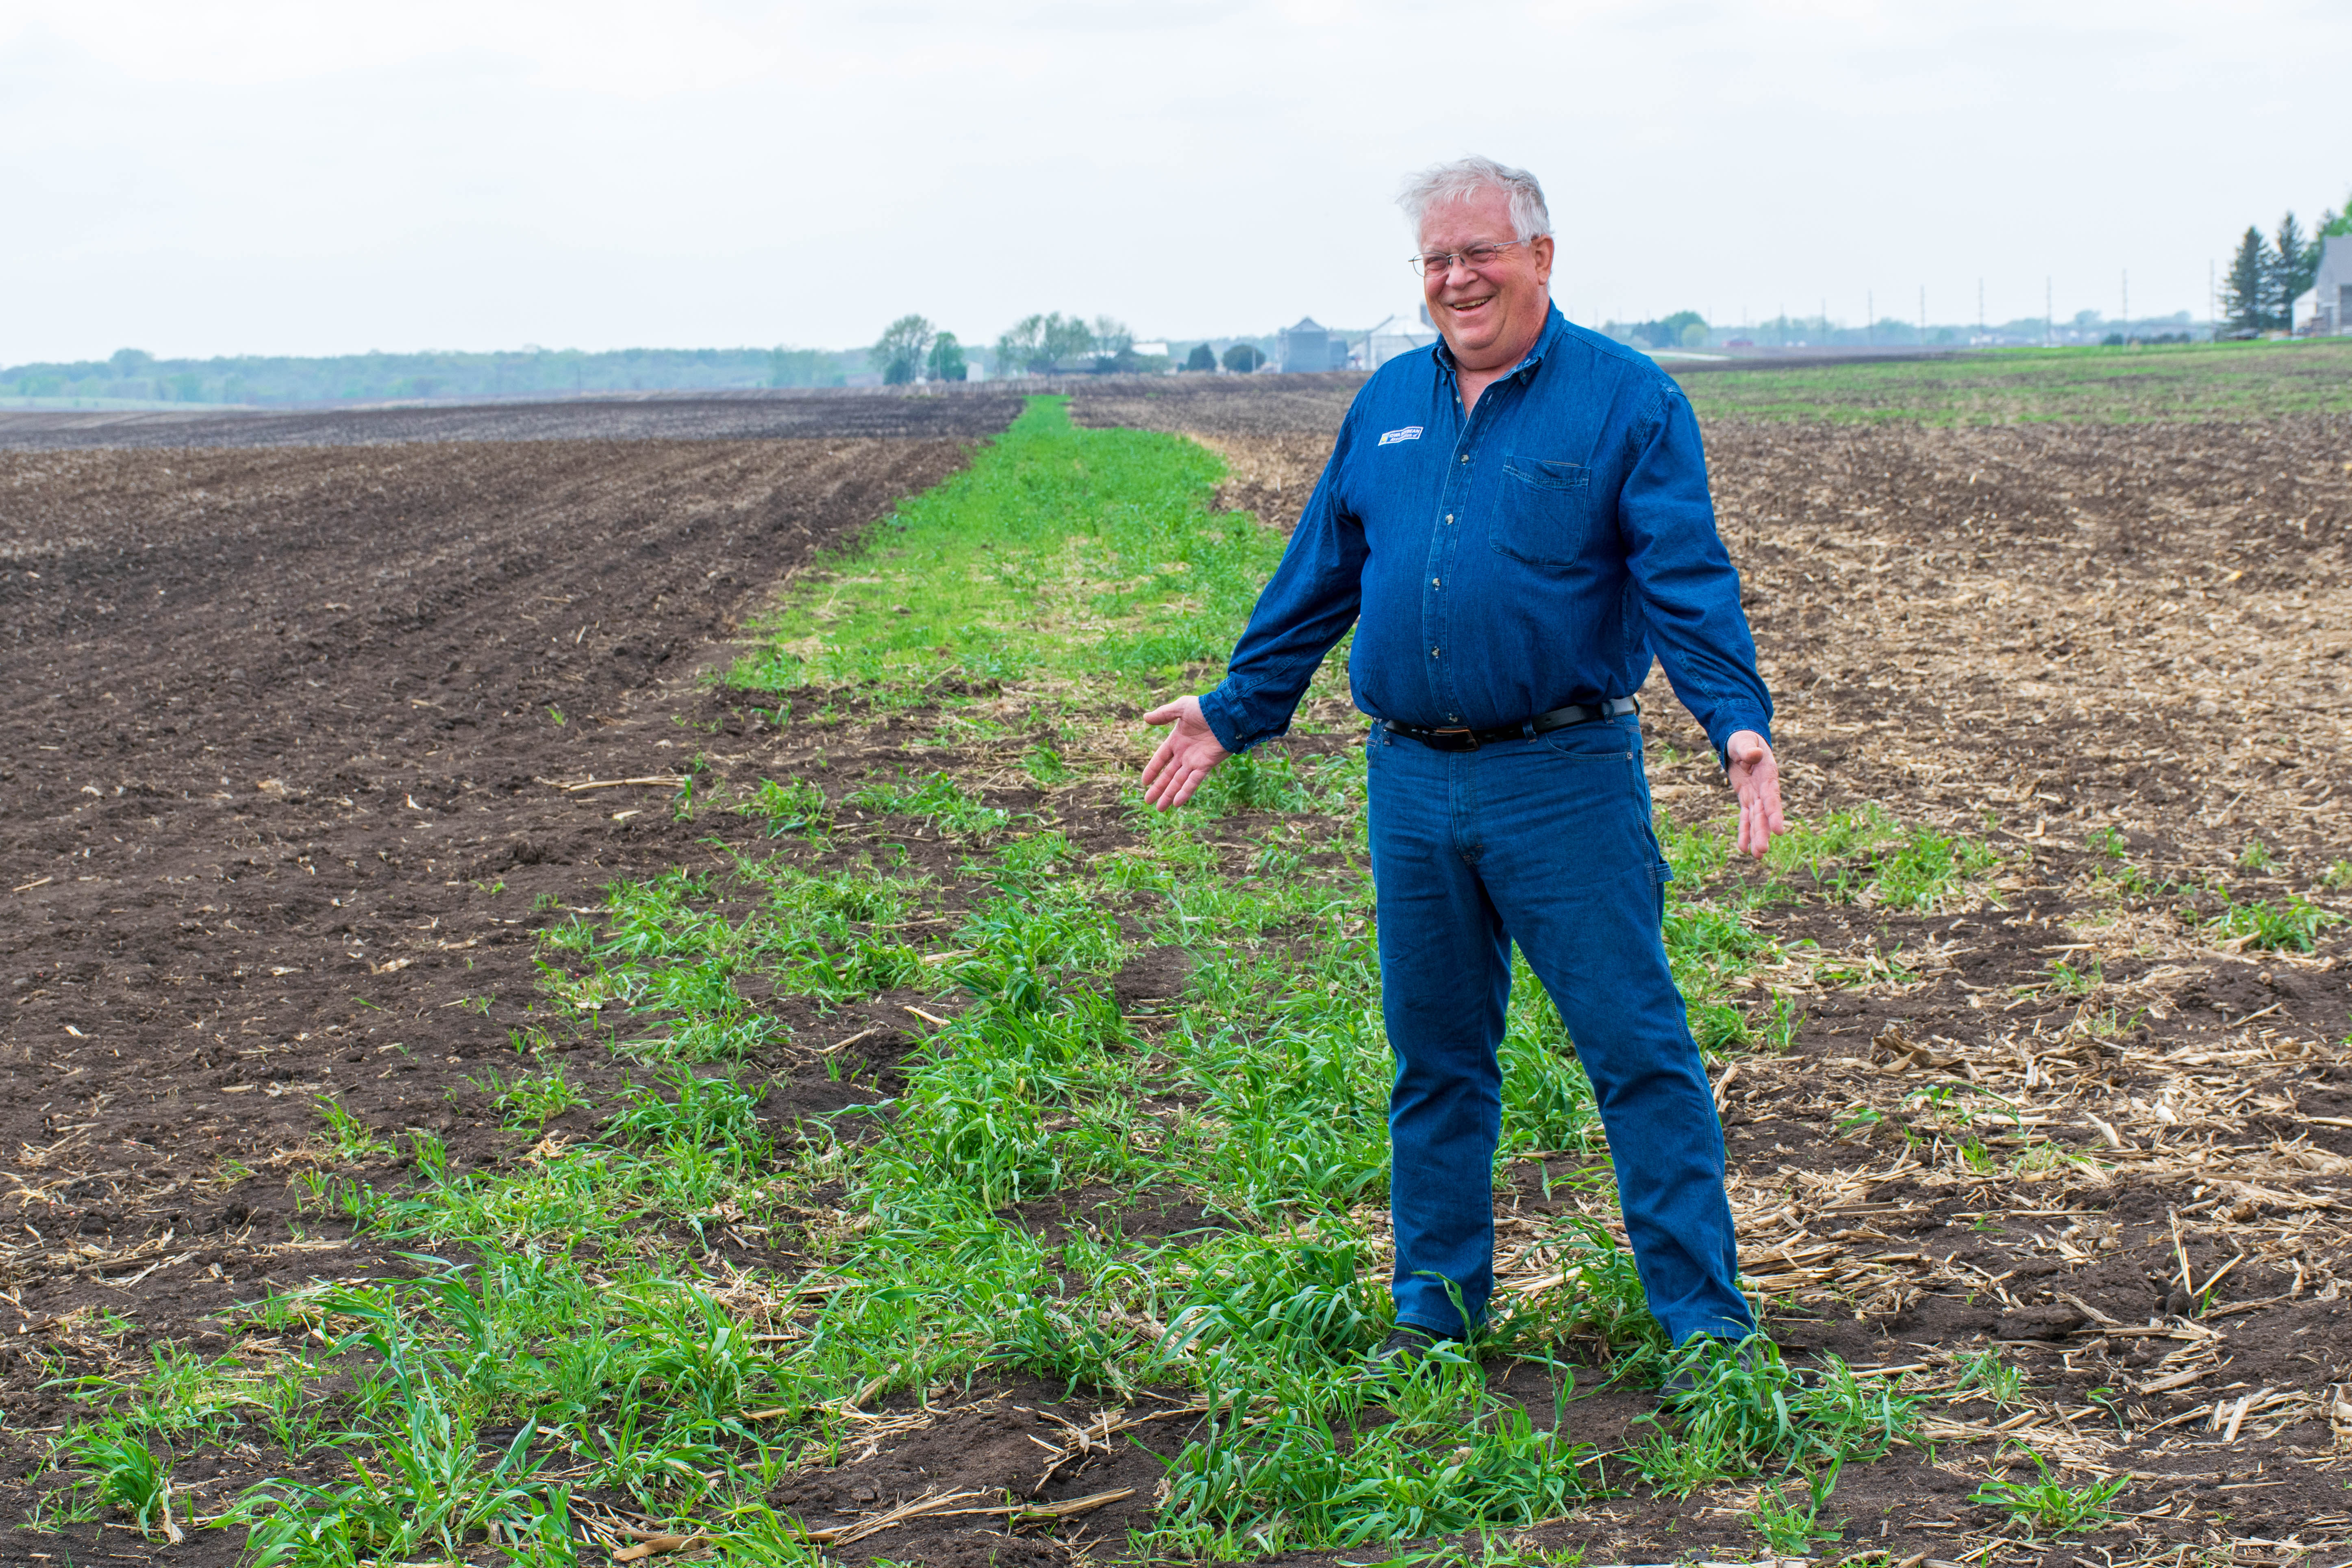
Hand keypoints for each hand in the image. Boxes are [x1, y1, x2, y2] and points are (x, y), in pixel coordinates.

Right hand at [1140, 695, 1230, 810]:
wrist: (1227, 713)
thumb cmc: (1205, 708)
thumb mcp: (1181, 707)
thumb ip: (1163, 714)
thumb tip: (1145, 718)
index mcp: (1177, 741)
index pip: (1160, 758)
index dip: (1152, 770)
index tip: (1144, 782)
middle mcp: (1185, 753)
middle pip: (1168, 775)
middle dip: (1158, 788)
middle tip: (1148, 801)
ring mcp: (1195, 761)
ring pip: (1179, 781)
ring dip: (1169, 794)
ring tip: (1160, 808)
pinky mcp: (1206, 765)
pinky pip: (1194, 781)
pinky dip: (1185, 791)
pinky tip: (1177, 803)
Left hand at [1725, 730, 1787, 857]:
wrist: (1741, 743)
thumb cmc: (1744, 740)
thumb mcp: (1744, 741)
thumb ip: (1749, 749)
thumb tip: (1754, 755)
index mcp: (1768, 775)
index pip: (1772, 797)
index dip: (1775, 814)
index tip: (1779, 831)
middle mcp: (1764, 789)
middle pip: (1764, 814)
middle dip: (1763, 832)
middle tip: (1761, 851)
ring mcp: (1756, 795)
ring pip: (1756, 819)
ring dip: (1756, 837)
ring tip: (1757, 856)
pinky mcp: (1746, 798)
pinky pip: (1745, 817)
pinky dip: (1744, 831)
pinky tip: (1743, 848)